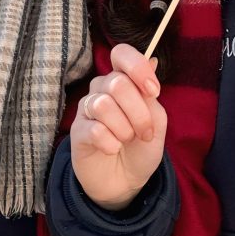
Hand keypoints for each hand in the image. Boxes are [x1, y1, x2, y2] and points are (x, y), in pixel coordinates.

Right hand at [70, 44, 166, 211]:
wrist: (126, 181)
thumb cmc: (140, 147)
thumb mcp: (157, 121)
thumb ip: (150, 94)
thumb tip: (152, 60)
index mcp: (122, 80)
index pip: (121, 54)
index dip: (137, 67)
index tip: (153, 91)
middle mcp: (102, 89)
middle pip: (117, 83)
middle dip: (138, 113)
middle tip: (144, 133)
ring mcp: (87, 109)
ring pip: (103, 105)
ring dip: (124, 129)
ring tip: (126, 140)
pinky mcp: (77, 131)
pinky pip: (94, 130)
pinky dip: (110, 143)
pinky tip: (112, 149)